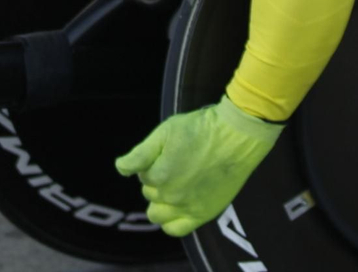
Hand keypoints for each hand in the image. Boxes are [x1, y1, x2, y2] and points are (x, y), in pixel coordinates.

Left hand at [114, 95, 283, 235]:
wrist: (236, 137)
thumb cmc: (200, 129)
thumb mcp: (164, 131)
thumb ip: (140, 154)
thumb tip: (121, 168)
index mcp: (160, 175)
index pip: (141, 175)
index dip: (150, 163)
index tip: (164, 153)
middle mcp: (172, 196)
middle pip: (149, 194)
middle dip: (155, 181)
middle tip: (172, 165)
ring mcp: (188, 208)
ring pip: (157, 215)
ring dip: (160, 202)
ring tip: (174, 185)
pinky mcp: (204, 214)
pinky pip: (176, 229)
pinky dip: (171, 221)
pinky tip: (176, 206)